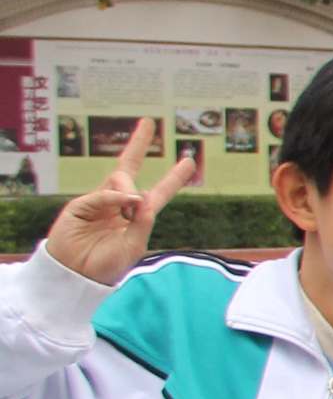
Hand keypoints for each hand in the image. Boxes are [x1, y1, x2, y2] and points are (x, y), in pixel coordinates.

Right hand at [36, 131, 199, 288]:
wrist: (76, 275)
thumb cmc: (106, 265)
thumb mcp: (134, 246)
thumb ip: (143, 222)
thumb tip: (144, 197)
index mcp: (138, 216)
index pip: (159, 192)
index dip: (174, 178)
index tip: (189, 161)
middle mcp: (120, 204)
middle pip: (130, 168)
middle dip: (138, 144)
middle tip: (149, 122)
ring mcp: (100, 202)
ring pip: (121, 180)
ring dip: (130, 191)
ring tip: (132, 209)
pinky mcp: (81, 205)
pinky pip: (103, 194)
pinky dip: (115, 197)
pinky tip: (125, 203)